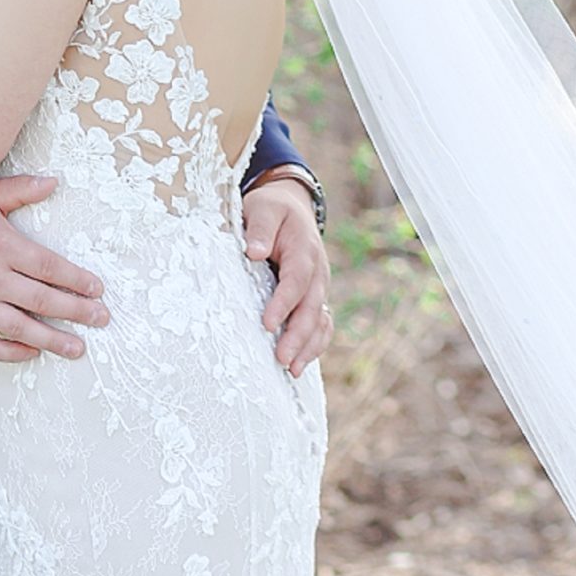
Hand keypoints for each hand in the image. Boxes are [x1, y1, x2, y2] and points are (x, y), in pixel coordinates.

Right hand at [0, 175, 110, 364]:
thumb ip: (21, 190)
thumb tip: (53, 182)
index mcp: (3, 246)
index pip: (49, 267)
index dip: (76, 280)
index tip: (97, 289)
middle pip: (42, 300)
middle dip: (76, 311)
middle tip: (101, 319)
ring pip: (21, 328)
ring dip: (52, 339)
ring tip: (77, 347)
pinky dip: (12, 353)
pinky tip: (32, 352)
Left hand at [243, 174, 332, 375]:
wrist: (291, 206)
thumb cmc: (272, 209)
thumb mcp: (263, 208)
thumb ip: (260, 229)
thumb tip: (254, 252)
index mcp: (304, 249)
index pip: (296, 280)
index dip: (283, 303)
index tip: (266, 323)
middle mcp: (317, 272)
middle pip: (311, 307)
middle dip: (298, 335)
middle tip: (281, 359)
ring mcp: (319, 286)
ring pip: (320, 320)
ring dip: (308, 346)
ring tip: (292, 370)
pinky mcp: (315, 297)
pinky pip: (321, 323)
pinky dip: (315, 344)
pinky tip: (300, 362)